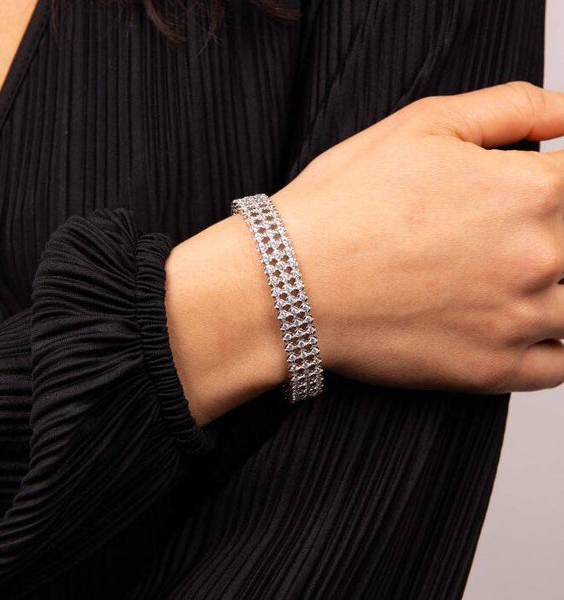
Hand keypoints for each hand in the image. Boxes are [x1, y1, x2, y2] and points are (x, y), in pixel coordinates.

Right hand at [271, 81, 563, 395]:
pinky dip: (552, 344)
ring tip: (507, 278)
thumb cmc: (340, 209)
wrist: (288, 285)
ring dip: (556, 289)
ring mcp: (517, 319)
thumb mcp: (421, 125)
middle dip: (552, 233)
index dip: (554, 184)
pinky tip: (520, 325)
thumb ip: (511, 108)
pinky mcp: (491, 369)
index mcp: (531, 191)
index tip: (531, 197)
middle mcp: (538, 256)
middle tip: (493, 239)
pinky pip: (560, 364)